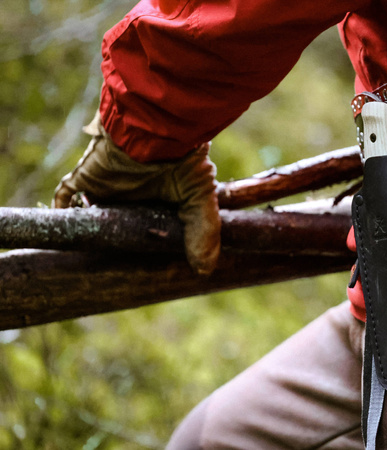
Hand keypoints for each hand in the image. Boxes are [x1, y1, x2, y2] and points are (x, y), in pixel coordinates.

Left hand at [53, 113, 220, 274]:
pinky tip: (64, 237)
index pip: (147, 226)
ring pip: (91, 215)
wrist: (155, 132)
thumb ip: (204, 231)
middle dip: (117, 241)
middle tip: (117, 271)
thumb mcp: (200, 199)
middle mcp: (129, 195)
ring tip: (88, 262)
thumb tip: (205, 270)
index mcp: (156, 199)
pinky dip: (60, 215)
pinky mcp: (85, 181)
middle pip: (118, 223)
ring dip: (90, 231)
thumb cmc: (182, 162)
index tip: (148, 266)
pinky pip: (65, 200)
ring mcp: (106, 188)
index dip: (146, 244)